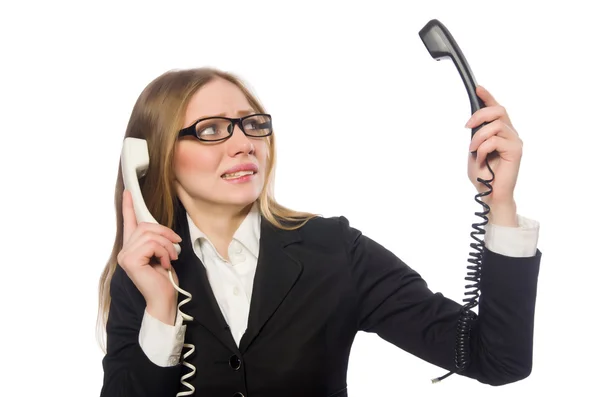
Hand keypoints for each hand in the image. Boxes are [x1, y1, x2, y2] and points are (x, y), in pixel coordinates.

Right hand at [117, 189, 181, 323]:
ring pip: (151, 235)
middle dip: (165, 234)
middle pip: (146, 226)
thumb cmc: (165, 279)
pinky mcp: (130, 261)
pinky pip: (152, 244)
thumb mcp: (162, 254)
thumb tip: (164, 231)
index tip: (128, 191)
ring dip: (167, 245)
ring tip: (171, 258)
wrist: (164, 299)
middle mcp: (125, 251)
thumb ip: (157, 241)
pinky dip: (164, 252)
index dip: (128, 206)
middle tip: (175, 247)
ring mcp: (125, 256)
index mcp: (132, 248)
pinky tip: (165, 264)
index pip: (129, 223)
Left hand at [466, 85, 522, 206]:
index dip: (488, 97)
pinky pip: (495, 140)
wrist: (490, 194)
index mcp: (501, 132)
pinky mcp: (516, 150)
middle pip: (498, 110)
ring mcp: (515, 141)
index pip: (497, 109)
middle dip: (479, 115)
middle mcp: (511, 134)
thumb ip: (477, 134)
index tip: (478, 88)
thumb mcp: (475, 149)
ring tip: (473, 151)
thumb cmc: (482, 174)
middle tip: (467, 127)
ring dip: (478, 138)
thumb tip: (473, 122)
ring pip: (495, 125)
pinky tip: (481, 159)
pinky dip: (483, 149)